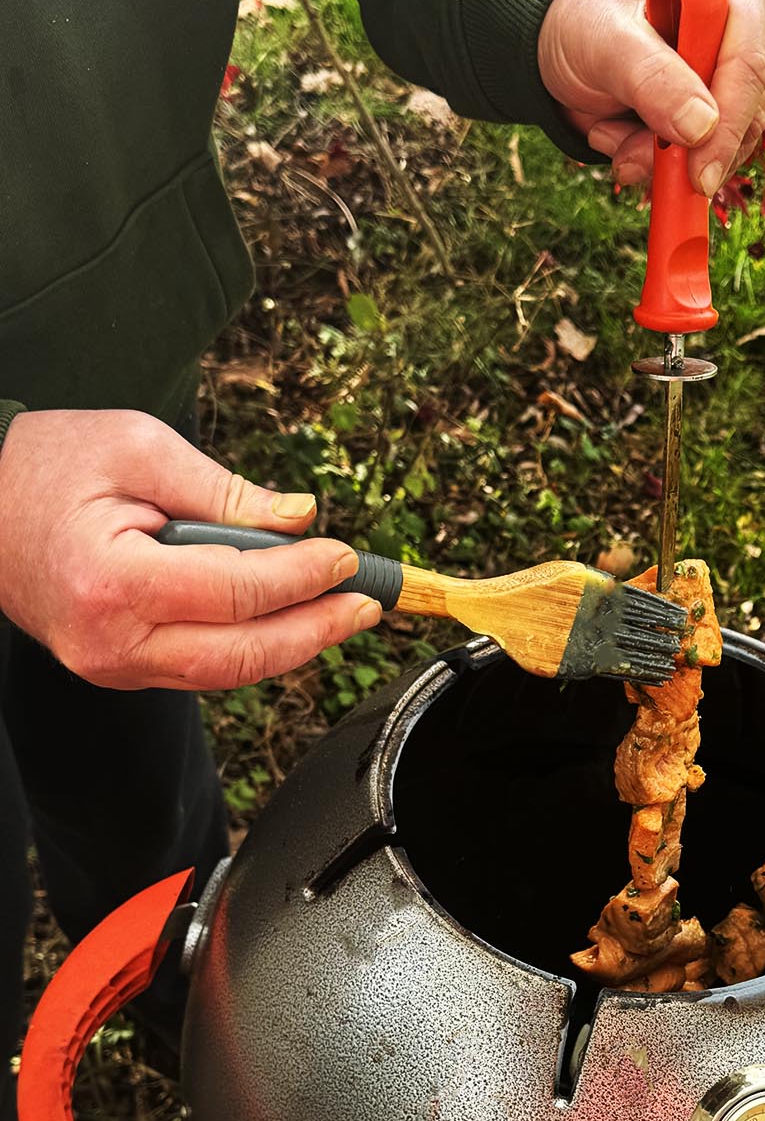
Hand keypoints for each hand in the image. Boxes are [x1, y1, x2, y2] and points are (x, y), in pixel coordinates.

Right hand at [0, 409, 380, 690]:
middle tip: (364, 606)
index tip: (345, 557)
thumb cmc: (44, 466)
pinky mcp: (116, 667)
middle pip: (238, 654)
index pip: (235, 591)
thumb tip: (299, 517)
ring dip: (289, 645)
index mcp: (112, 582)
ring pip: (224, 672)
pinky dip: (250, 648)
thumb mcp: (137, 447)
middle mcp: (110, 641)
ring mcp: (110, 664)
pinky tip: (288, 623)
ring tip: (340, 614)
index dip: (301, 577)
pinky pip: (199, 667)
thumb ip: (224, 490)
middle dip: (313, 631)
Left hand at [537, 0, 764, 196]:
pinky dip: (657, 162)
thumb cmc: (586, 18)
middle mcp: (747, 21)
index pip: (748, 62)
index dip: (728, 123)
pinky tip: (618, 138)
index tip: (698, 176)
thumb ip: (651, 77)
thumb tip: (703, 127)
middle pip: (746, 108)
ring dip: (660, 157)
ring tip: (608, 135)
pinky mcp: (720, 107)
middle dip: (684, 148)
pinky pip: (706, 155)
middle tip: (626, 161)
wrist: (567, 39)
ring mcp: (735, 68)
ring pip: (727, 142)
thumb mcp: (605, 39)